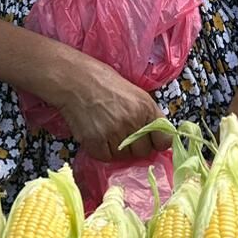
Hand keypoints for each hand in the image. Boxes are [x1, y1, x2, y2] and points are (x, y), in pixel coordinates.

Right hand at [48, 53, 169, 162]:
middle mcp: (133, 121)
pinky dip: (102, 150)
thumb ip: (147, 114)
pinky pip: (106, 157)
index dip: (157, 142)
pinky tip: (97, 135)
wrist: (74, 80)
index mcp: (145, 107)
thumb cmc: (102, 81)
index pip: (164, 140)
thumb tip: (155, 137)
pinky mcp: (95, 141)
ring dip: (117, 148)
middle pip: (144, 152)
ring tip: (107, 131)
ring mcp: (114, 132)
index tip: (150, 140)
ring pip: (124, 157)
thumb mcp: (134, 92)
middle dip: (135, 146)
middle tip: (122, 133)